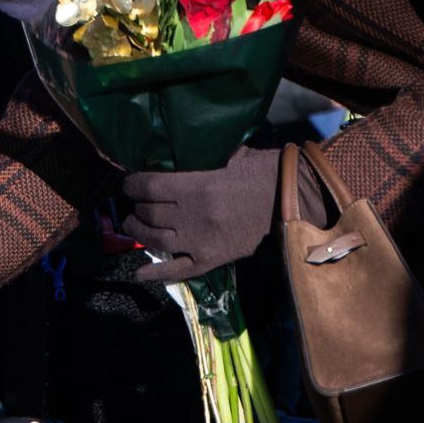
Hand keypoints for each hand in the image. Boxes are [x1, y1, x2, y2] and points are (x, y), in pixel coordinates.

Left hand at [122, 145, 286, 281]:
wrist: (296, 201)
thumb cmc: (264, 172)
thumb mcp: (230, 154)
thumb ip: (200, 155)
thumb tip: (174, 149)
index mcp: (196, 187)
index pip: (147, 187)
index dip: (131, 185)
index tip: (127, 183)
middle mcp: (194, 216)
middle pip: (147, 214)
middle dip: (135, 207)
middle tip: (133, 203)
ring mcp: (202, 241)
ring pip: (154, 240)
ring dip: (137, 232)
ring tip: (133, 224)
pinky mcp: (213, 259)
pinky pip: (179, 270)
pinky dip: (157, 273)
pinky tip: (140, 273)